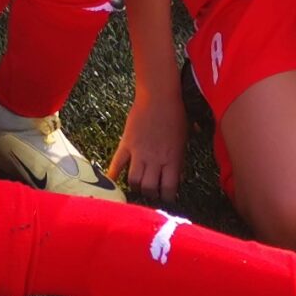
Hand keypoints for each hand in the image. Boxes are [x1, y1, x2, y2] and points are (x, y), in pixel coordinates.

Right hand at [106, 89, 187, 203]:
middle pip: (150, 188)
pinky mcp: (126, 144)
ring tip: (138, 185)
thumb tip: (179, 176)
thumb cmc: (176, 115)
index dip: (168, 197)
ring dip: (136, 187)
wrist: (159, 96)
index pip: (169, 189)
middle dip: (151, 195)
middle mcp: (156, 160)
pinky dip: (113, 175)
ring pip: (134, 180)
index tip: (167, 198)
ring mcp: (139, 152)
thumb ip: (180, 161)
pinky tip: (112, 181)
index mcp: (173, 159)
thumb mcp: (184, 141)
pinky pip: (117, 164)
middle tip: (152, 194)